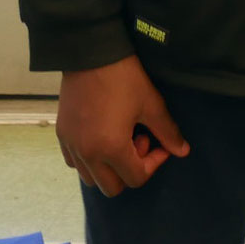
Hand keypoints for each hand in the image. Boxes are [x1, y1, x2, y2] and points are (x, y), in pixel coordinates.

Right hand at [57, 55, 189, 195]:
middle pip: (112, 187)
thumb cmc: (125, 79)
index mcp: (111, 148)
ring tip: (122, 137)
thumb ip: (167, 132)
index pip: (136, 178)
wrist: (92, 56)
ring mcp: (71, 147)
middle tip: (140, 140)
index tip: (160, 143)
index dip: (154, 164)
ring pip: (91, 178)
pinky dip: (91, 159)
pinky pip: (75, 163)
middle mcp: (87, 154)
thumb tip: (182, 151)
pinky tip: (104, 135)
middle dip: (131, 169)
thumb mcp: (152, 105)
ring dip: (110, 167)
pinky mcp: (62, 137)